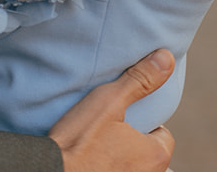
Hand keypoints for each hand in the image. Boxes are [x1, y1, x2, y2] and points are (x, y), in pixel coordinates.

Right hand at [48, 49, 176, 171]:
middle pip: (147, 151)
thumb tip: (166, 57)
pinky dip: (108, 168)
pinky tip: (91, 162)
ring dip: (121, 157)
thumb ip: (139, 80)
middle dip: (132, 141)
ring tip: (97, 146)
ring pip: (133, 165)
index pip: (163, 133)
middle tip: (107, 130)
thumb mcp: (109, 102)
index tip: (121, 118)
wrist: (50, 171)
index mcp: (156, 154)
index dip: (144, 122)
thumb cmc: (78, 141)